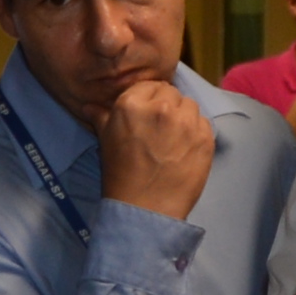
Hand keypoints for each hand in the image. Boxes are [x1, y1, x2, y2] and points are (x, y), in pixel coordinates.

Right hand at [95, 78, 216, 221]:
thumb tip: (89, 106)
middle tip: (160, 128)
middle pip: (171, 92)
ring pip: (190, 105)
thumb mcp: (106, 141)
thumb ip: (102, 117)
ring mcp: (186, 122)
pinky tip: (185, 147)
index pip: (149, 85)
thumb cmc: (121, 175)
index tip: (148, 114)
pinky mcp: (205, 137)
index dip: (149, 99)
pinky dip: (197, 131)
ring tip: (174, 137)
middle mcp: (161, 107)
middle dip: (166, 106)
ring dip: (183, 116)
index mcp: (132, 104)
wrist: (145, 209)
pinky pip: (204, 122)